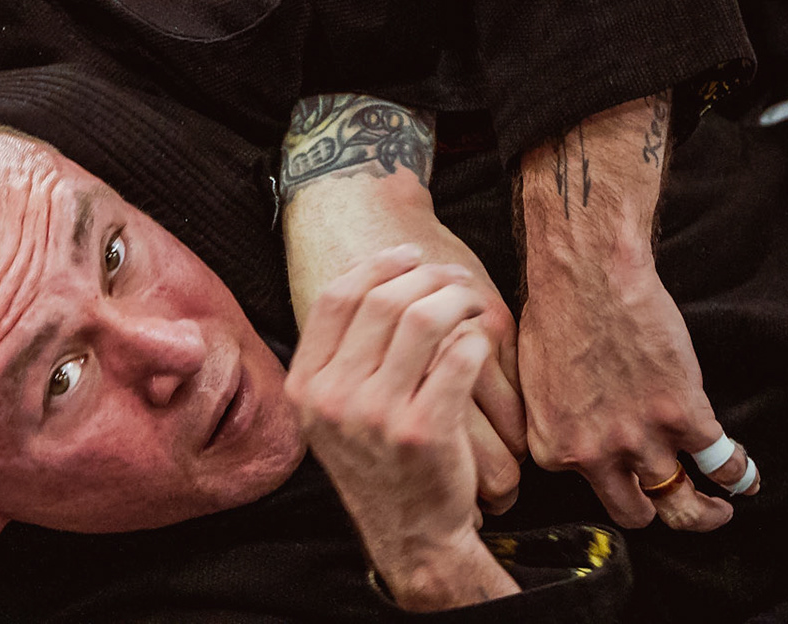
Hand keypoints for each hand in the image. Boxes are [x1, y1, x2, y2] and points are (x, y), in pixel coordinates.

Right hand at [280, 102, 525, 512]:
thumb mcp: (333, 411)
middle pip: (380, 302)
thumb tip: (374, 282)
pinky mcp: (424, 430)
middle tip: (452, 275)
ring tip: (471, 299)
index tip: (408, 255)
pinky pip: (457, 359)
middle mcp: (333, 397)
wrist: (409, 533)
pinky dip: (475, 339)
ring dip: (454, 299)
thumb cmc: (379, 461)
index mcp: (306, 384)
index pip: (334, 299)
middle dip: (425, 276)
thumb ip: (340, 355)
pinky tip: (482, 339)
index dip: (375, 266)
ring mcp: (376, 415)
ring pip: (421, 321)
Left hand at [518, 95, 757, 531]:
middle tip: (668, 502)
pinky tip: (743, 476)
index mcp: (552, 447)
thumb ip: (549, 420)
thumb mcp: (529, 381)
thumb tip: (569, 437)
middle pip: (632, 513)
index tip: (620, 471)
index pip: (583, 488)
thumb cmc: (550, 312)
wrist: (584, 273)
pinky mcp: (683, 414)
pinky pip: (723, 465)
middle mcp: (594, 453)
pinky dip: (739, 475)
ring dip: (703, 509)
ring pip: (682, 505)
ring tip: (716, 506)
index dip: (604, 476)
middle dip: (651, 509)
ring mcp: (641, 438)